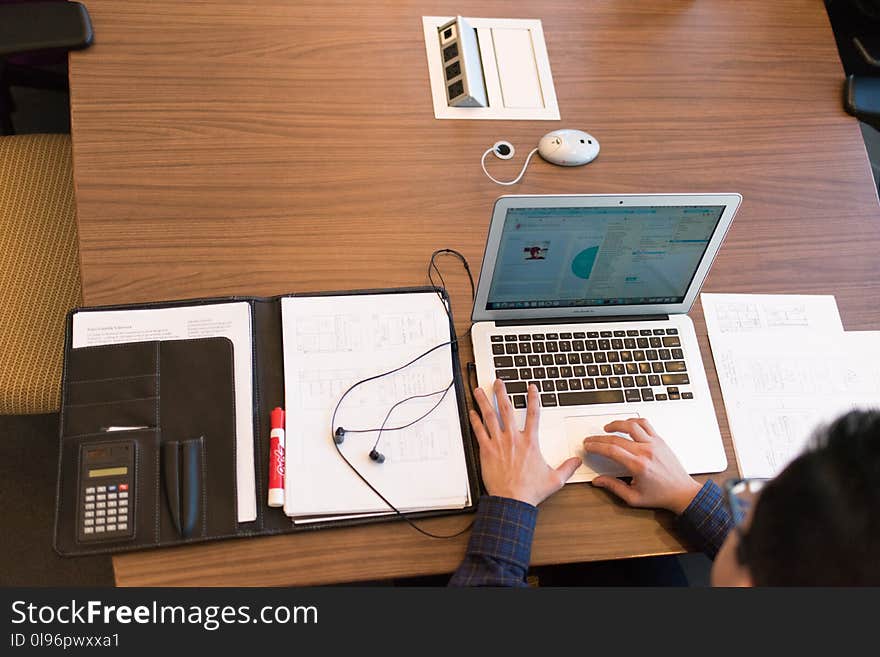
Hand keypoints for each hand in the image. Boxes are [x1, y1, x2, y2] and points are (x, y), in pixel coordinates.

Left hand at [470, 380, 580, 506]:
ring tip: (479, 390)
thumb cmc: (530, 491)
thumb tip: (577, 460)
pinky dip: (475, 421)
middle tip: (498, 381)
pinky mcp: (486, 451)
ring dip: (484, 401)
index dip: (533, 398)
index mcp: (530, 442)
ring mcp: (498, 443)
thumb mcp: (555, 479)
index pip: (533, 414)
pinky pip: (479, 432)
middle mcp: (513, 439)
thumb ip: (567, 467)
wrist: (512, 500)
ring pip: (490, 416)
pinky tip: (471, 412)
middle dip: (502, 393)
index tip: (530, 388)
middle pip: (507, 409)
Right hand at [583, 418, 700, 513]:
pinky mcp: (660, 441)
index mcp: (638, 466)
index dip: (596, 446)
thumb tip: (598, 481)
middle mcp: (646, 451)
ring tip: (607, 428)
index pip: (611, 450)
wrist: (683, 492)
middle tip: (591, 440)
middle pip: (616, 438)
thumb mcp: (634, 498)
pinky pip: (645, 424)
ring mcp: (654, 444)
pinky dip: (633, 421)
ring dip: (616, 424)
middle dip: (599, 438)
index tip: (588, 446)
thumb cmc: (661, 495)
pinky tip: (626, 425)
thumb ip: (614, 487)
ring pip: (631, 425)